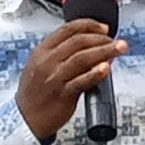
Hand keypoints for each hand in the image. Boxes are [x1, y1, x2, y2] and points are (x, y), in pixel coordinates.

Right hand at [15, 17, 125, 143]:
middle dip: (102, 38)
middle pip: (78, 41)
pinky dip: (95, 73)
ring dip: (105, 51)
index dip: (90, 25)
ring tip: (119, 49)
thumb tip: (96, 46)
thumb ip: (64, 54)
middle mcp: (47, 61)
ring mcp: (54, 77)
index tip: (104, 28)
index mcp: (42, 51)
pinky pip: (81, 81)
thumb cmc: (36, 92)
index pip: (68, 29)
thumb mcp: (42, 66)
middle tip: (116, 41)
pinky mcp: (62, 94)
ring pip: (82, 58)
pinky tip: (107, 68)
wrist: (25, 118)